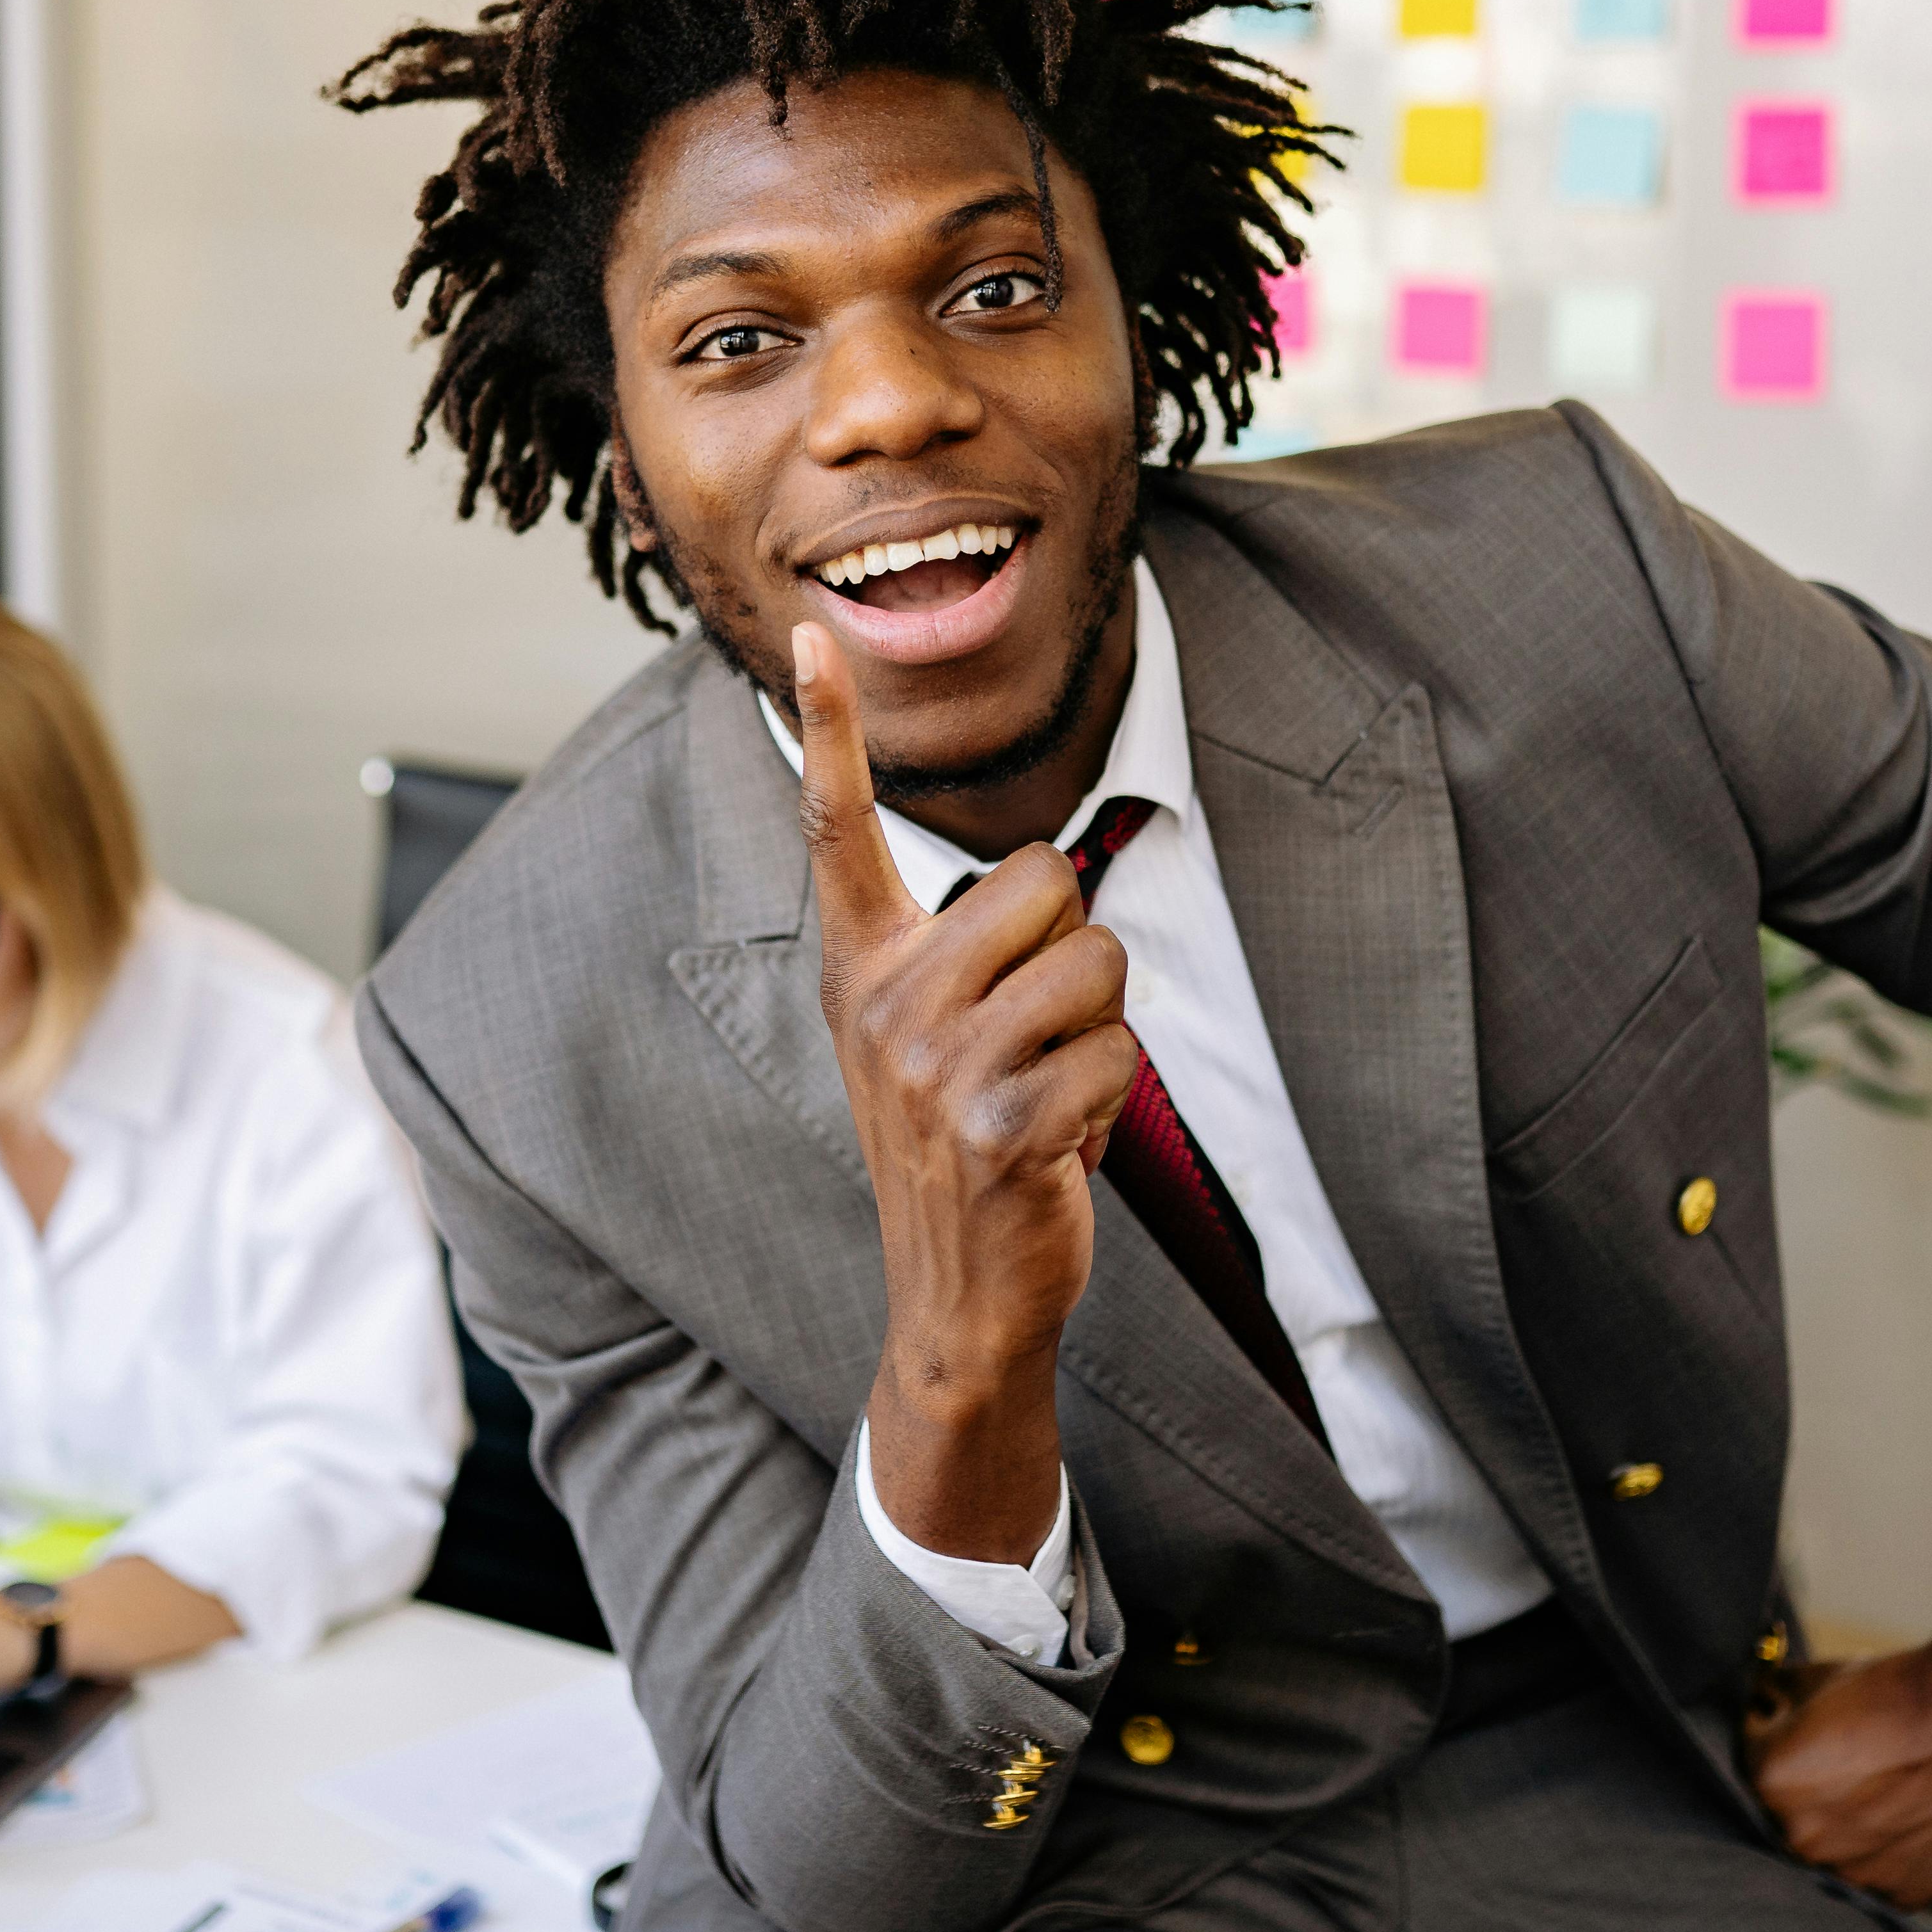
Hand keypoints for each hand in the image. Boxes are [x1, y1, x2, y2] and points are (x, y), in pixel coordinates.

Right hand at [795, 623, 1136, 1566]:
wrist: (959, 1297)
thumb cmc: (965, 1145)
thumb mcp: (928, 1040)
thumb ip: (963, 955)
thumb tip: (1056, 883)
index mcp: (862, 968)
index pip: (839, 827)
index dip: (828, 727)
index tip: (813, 634)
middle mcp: (884, 1003)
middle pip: (1043, 882)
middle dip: (1073, 956)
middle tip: (1033, 1040)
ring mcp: (937, 1066)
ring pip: (1097, 962)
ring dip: (1102, 1031)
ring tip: (1049, 1093)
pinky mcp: (1001, 1126)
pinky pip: (1118, 1052)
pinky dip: (1114, 1102)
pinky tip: (1062, 1149)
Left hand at [1748, 1538, 1931, 1906]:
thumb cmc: (1897, 1688)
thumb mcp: (1813, 1679)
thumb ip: (1771, 1703)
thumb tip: (1755, 1708)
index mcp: (1768, 1782)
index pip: (1752, 1761)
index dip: (1777, 1736)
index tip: (1806, 1725)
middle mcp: (1801, 1838)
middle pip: (1786, 1815)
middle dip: (1805, 1788)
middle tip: (1847, 1761)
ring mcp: (1854, 1872)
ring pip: (1832, 1853)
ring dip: (1844, 1827)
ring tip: (1881, 1788)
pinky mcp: (1903, 1894)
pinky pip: (1877, 1879)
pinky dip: (1886, 1854)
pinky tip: (1907, 1816)